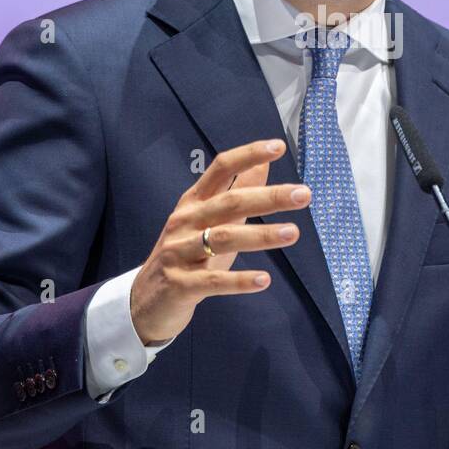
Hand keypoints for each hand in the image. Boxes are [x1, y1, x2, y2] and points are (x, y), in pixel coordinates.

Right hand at [128, 139, 310, 344]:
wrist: (145, 302)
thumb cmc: (186, 255)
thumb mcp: (210, 221)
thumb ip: (236, 192)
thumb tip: (264, 164)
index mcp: (193, 202)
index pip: (220, 169)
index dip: (248, 155)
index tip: (278, 147)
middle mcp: (185, 222)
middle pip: (229, 203)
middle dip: (268, 197)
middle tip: (304, 194)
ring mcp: (179, 253)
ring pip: (222, 239)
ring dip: (261, 235)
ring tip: (293, 233)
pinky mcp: (180, 285)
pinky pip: (213, 281)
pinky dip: (239, 280)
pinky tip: (264, 281)